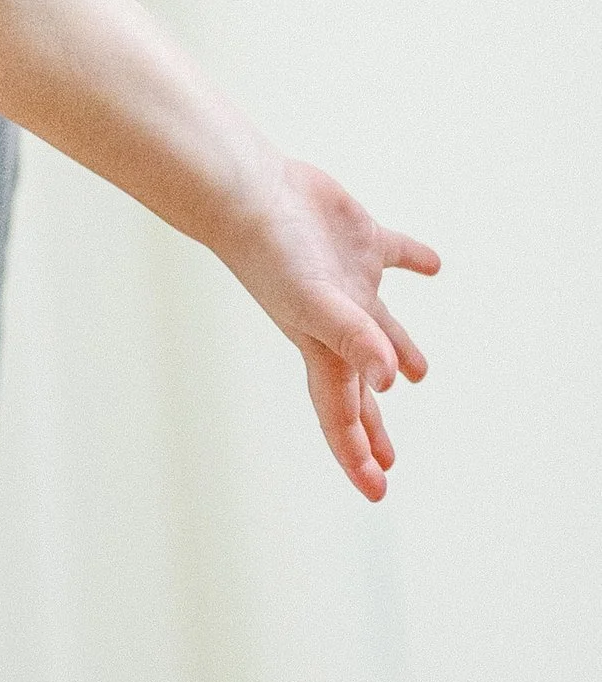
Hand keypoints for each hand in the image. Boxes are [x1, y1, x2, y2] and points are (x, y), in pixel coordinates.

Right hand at [224, 156, 438, 500]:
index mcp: (322, 348)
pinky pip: (393, 255)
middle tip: (387, 460)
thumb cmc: (271, 253)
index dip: (358, 455)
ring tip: (421, 373)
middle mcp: (337, 321)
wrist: (249, 189)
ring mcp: (348, 281)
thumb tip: (391, 382)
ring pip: (381, 326)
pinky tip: (433, 265)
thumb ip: (353, 341)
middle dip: (372, 425)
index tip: (378, 491)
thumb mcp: (314, 305)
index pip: (342, 414)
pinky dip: (414, 261)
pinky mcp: (357, 240)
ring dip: (400, 349)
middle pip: (360, 384)